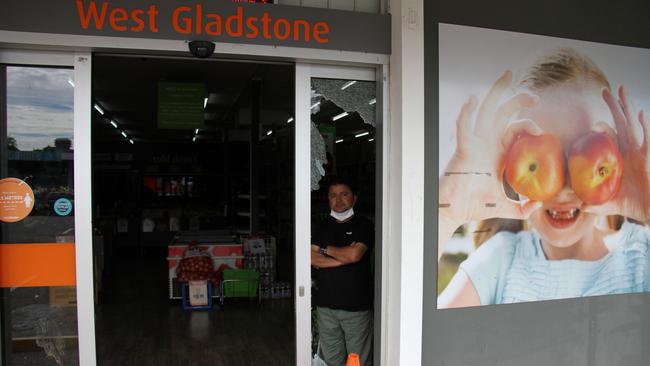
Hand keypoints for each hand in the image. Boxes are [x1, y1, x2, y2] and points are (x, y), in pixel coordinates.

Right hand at [439, 70, 542, 227]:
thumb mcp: (506, 206)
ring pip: (487, 112)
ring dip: (497, 94)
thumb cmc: (474, 207)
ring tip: (508, 76)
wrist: (454, 212)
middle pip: (503, 113)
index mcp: (497, 153)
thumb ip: (522, 206)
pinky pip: (463, 127)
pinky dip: (466, 112)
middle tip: (534, 96)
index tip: (542, 132)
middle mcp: (487, 143)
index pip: (515, 129)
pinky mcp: (463, 149)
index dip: (529, 125)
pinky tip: (472, 100)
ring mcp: (475, 144)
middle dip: (518, 100)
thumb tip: (539, 206)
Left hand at [583, 86, 649, 221]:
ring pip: (631, 124)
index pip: (609, 137)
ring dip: (626, 107)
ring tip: (621, 90)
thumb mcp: (608, 204)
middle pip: (620, 123)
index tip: (594, 123)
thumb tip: (579, 206)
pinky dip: (644, 125)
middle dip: (614, 107)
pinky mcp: (648, 157)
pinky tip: (640, 113)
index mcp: (618, 158)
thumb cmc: (631, 205)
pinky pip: (646, 138)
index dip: (602, 127)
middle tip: (605, 90)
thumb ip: (593, 204)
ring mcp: (640, 151)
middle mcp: (629, 151)